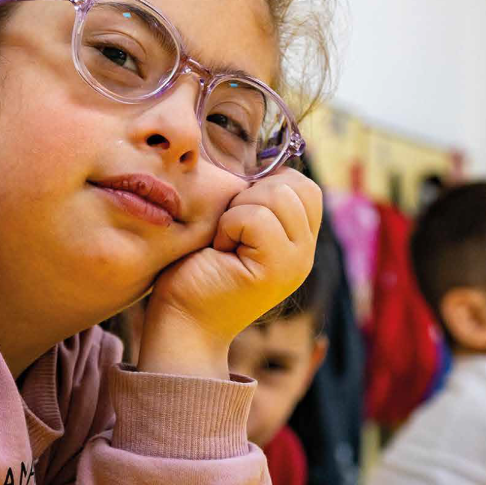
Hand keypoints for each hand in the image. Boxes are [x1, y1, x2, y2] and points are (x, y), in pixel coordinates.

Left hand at [140, 169, 321, 377]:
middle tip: (228, 232)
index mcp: (298, 241)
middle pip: (296, 185)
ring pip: (277, 196)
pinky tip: (220, 251)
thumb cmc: (193, 273)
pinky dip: (229, 226)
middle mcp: (305, 253)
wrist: (179, 324)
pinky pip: (256, 216)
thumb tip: (259, 160)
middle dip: (252, 196)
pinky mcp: (278, 270)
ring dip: (237, 211)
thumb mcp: (230, 227)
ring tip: (224, 243)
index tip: (235, 219)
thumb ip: (254, 200)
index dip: (267, 186)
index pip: (304, 185)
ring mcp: (297, 262)